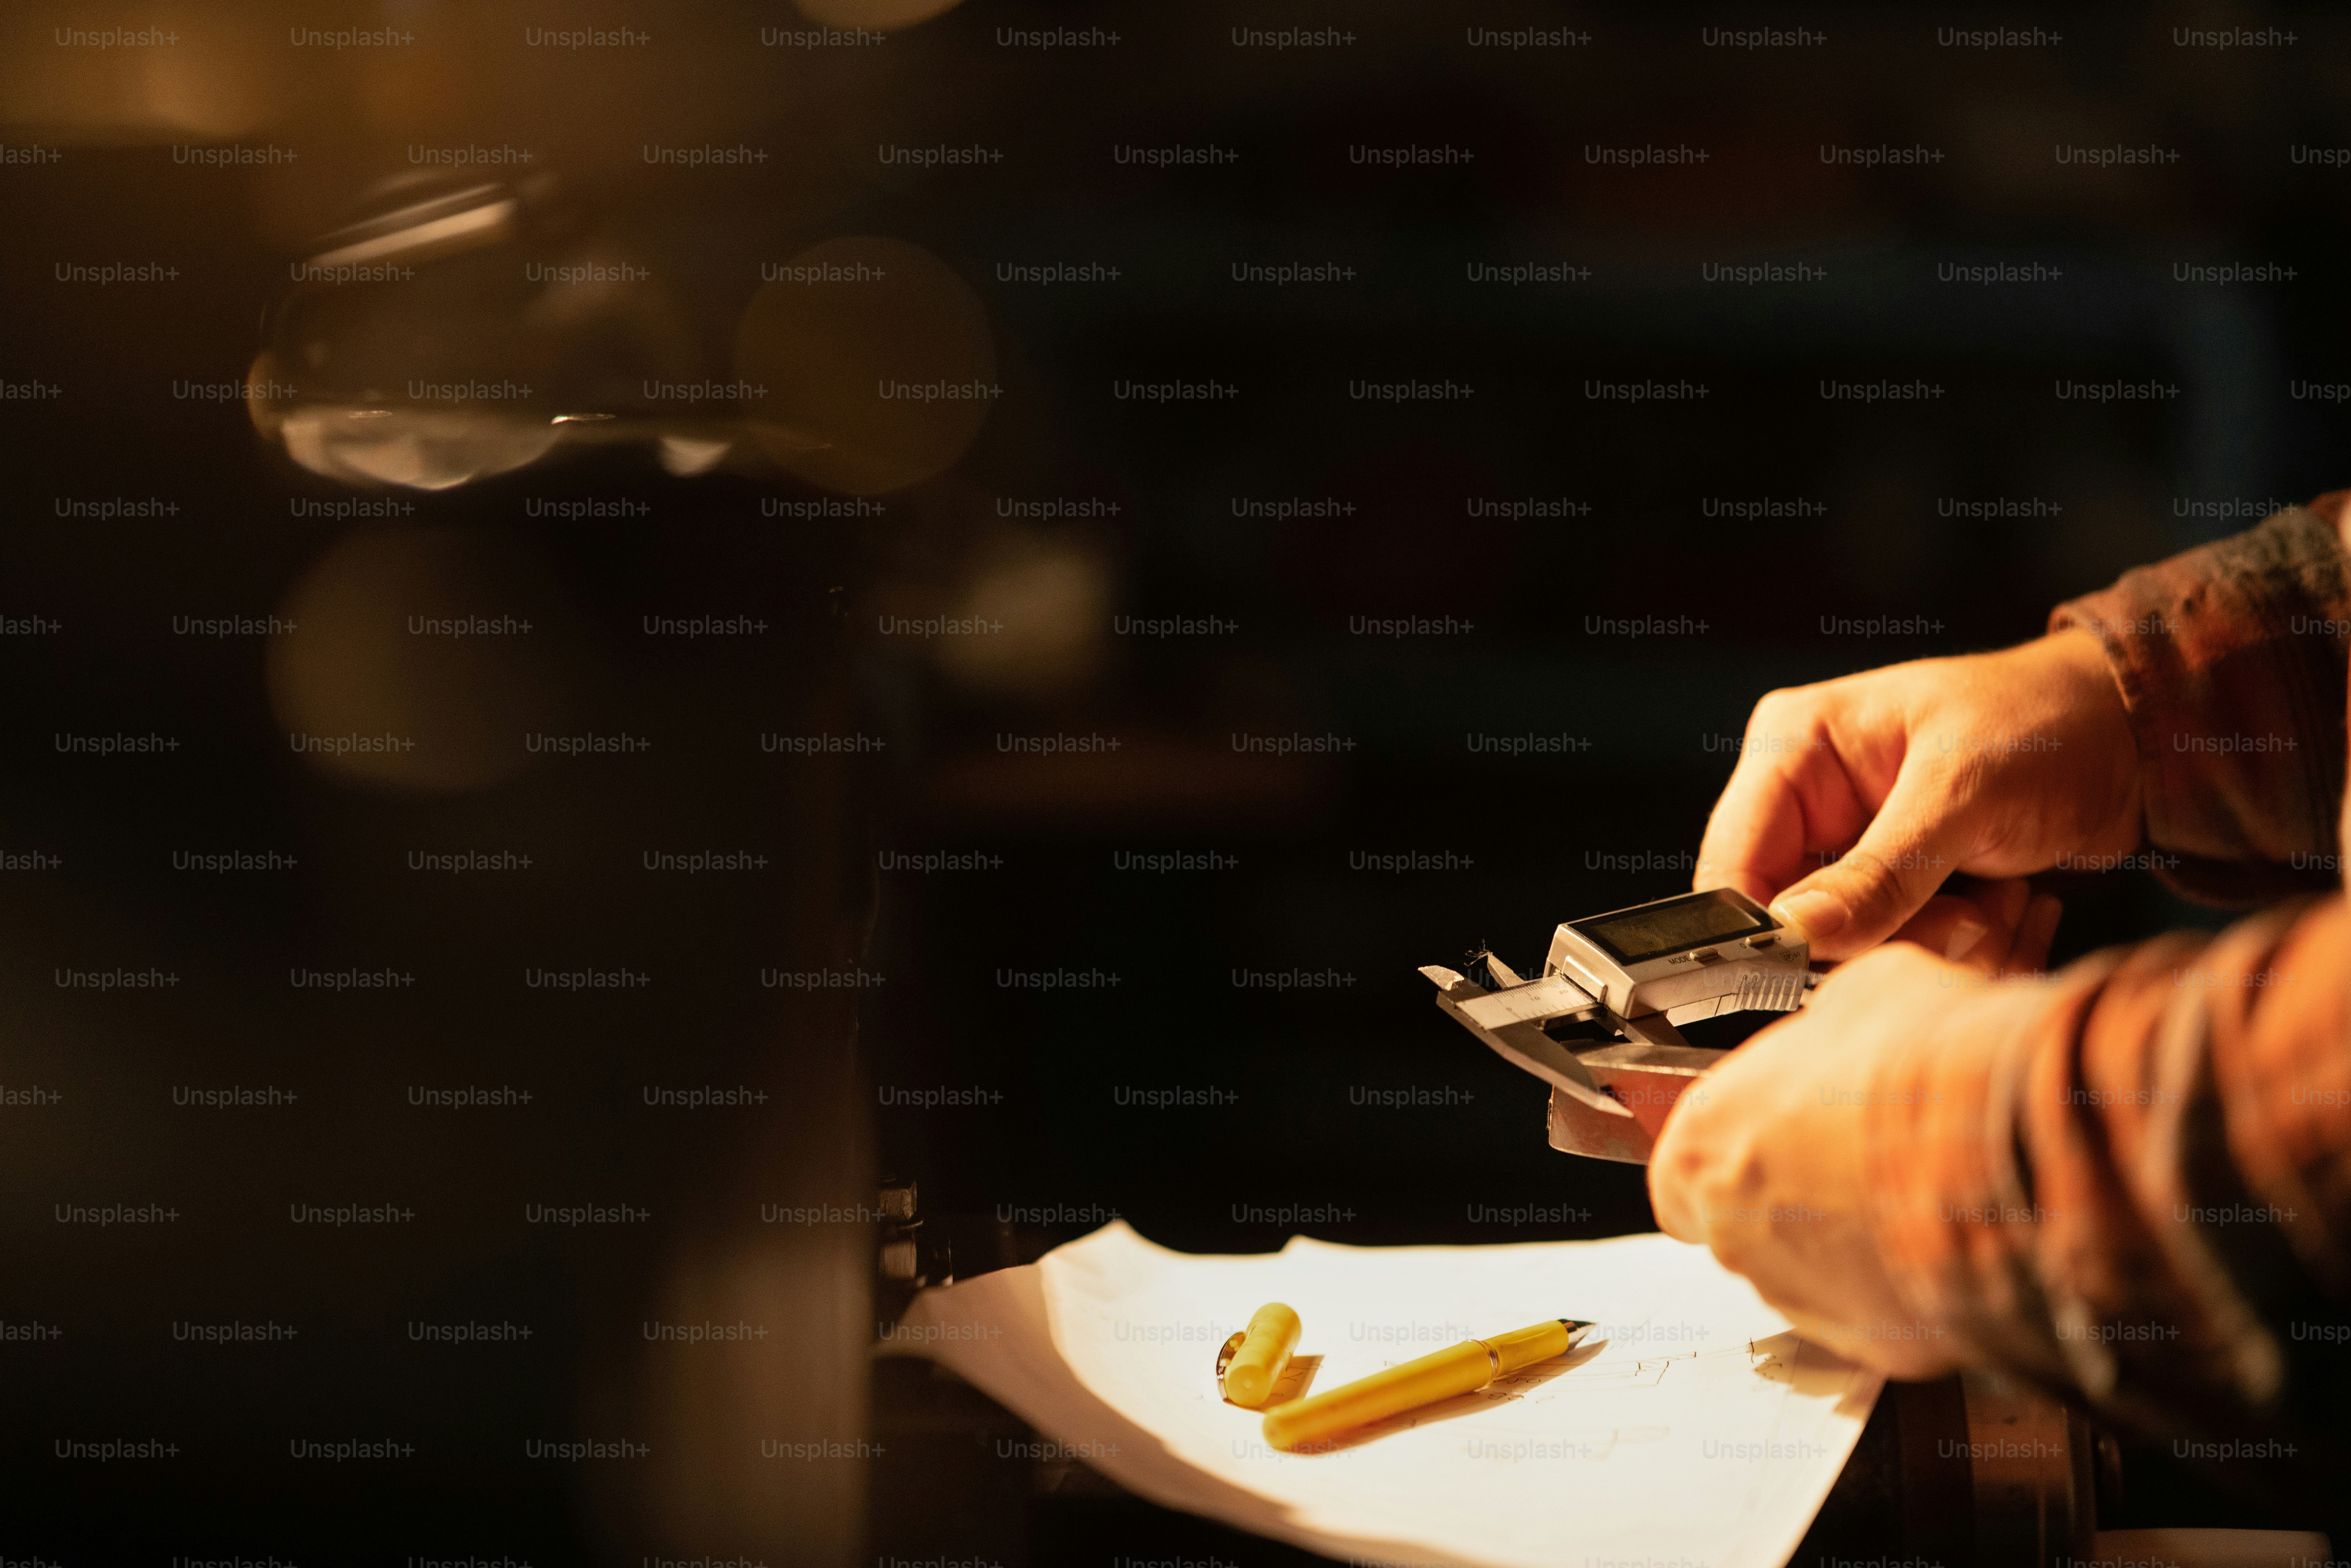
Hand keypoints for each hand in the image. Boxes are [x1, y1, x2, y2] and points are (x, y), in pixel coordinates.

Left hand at [1647, 939, 2038, 1377]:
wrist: (2016, 1141)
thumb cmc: (1925, 1065)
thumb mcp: (1860, 997)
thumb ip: (1823, 1035)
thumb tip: (1843, 1037)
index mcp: (1706, 1145)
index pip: (1682, 1170)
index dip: (1731, 1152)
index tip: (1773, 1132)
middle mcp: (1736, 1233)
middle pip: (1746, 1222)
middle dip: (1797, 1192)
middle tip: (1861, 1153)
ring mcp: (1804, 1295)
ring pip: (1814, 1269)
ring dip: (1852, 1236)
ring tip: (1916, 1187)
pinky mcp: (1878, 1342)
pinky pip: (1882, 1309)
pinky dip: (1907, 1279)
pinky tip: (1948, 1231)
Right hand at [1694, 631, 2139, 960]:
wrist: (2132, 740)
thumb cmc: (2047, 725)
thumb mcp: (1962, 792)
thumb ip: (1877, 872)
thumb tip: (1794, 937)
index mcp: (1794, 748)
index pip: (1734, 866)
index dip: (1772, 928)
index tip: (1842, 956)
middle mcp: (1809, 802)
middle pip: (1796, 922)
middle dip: (1890, 934)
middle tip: (1967, 914)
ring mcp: (1852, 850)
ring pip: (1855, 951)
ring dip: (1941, 943)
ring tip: (2000, 899)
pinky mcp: (1898, 890)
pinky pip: (1903, 956)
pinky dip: (1966, 946)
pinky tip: (2009, 903)